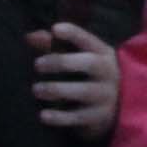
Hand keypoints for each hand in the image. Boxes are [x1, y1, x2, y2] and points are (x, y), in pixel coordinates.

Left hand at [29, 23, 120, 137]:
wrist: (117, 108)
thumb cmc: (89, 76)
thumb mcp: (78, 58)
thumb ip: (53, 46)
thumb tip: (30, 37)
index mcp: (103, 54)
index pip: (89, 40)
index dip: (73, 33)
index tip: (55, 29)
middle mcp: (108, 73)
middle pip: (89, 64)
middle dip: (62, 62)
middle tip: (37, 64)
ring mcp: (106, 96)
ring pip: (83, 91)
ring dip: (57, 89)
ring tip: (36, 89)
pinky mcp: (99, 117)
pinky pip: (78, 117)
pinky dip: (60, 117)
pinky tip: (43, 115)